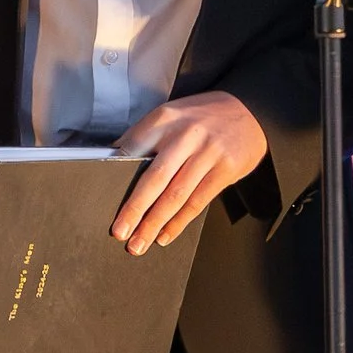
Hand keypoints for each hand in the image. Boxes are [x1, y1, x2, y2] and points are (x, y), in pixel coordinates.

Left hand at [110, 90, 268, 255]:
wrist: (250, 109)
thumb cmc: (203, 117)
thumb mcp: (172, 115)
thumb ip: (148, 137)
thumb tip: (116, 163)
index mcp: (165, 118)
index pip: (133, 150)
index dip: (115, 175)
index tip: (103, 197)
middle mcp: (185, 135)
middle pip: (154, 179)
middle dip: (134, 209)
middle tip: (119, 232)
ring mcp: (207, 153)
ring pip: (175, 196)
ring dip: (154, 224)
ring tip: (139, 243)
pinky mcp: (225, 169)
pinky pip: (197, 202)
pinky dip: (179, 222)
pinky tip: (165, 235)